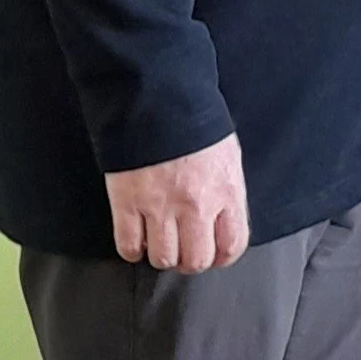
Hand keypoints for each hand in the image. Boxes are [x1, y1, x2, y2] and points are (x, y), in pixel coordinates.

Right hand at [104, 133, 248, 272]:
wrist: (159, 98)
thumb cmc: (196, 123)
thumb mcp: (227, 154)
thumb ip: (227, 191)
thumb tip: (225, 220)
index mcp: (226, 190)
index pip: (232, 245)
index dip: (223, 255)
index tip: (215, 253)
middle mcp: (196, 204)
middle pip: (196, 260)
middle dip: (191, 259)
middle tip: (185, 249)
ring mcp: (160, 206)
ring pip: (163, 259)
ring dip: (163, 254)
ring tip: (162, 240)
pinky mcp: (128, 203)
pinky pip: (129, 247)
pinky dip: (133, 249)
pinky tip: (139, 237)